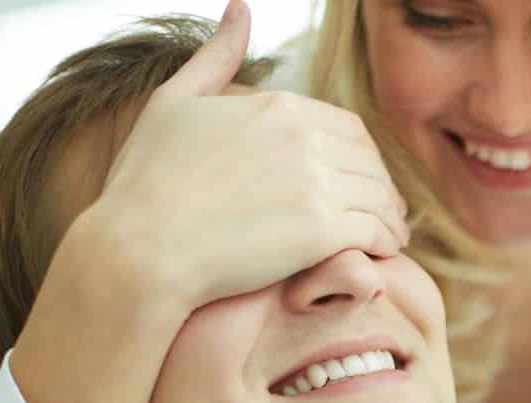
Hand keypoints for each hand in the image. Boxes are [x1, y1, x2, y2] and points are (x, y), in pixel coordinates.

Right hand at [84, 0, 408, 313]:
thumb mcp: (174, 102)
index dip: (358, 154)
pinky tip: (383, 251)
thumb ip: (216, 56)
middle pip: (367, 160)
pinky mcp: (321, 231)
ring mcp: (315, 183)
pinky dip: (387, 239)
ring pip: (378, 194)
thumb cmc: (146, 182)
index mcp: (276, 105)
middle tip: (385, 208)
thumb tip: (240, 6)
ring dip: (390, 214)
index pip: (344, 125)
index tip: (358, 176)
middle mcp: (302, 137)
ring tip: (391, 233)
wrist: (139, 249)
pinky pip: (376, 230)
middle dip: (379, 184)